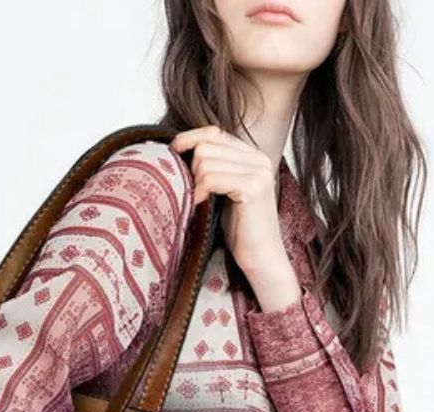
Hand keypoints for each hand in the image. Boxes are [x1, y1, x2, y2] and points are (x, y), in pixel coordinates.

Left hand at [170, 125, 288, 276]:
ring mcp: (258, 172)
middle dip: (190, 168)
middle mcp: (258, 158)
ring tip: (197, 202)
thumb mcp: (224, 193)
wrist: (262, 258)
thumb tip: (181, 152)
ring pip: (206, 161)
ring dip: (194, 183)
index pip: (214, 132)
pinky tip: (199, 205)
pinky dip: (199, 192)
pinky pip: (212, 178)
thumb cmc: (241, 230)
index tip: (172, 154)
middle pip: (207, 145)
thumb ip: (213, 169)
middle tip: (189, 192)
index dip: (189, 139)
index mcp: (252, 156)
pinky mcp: (252, 188)